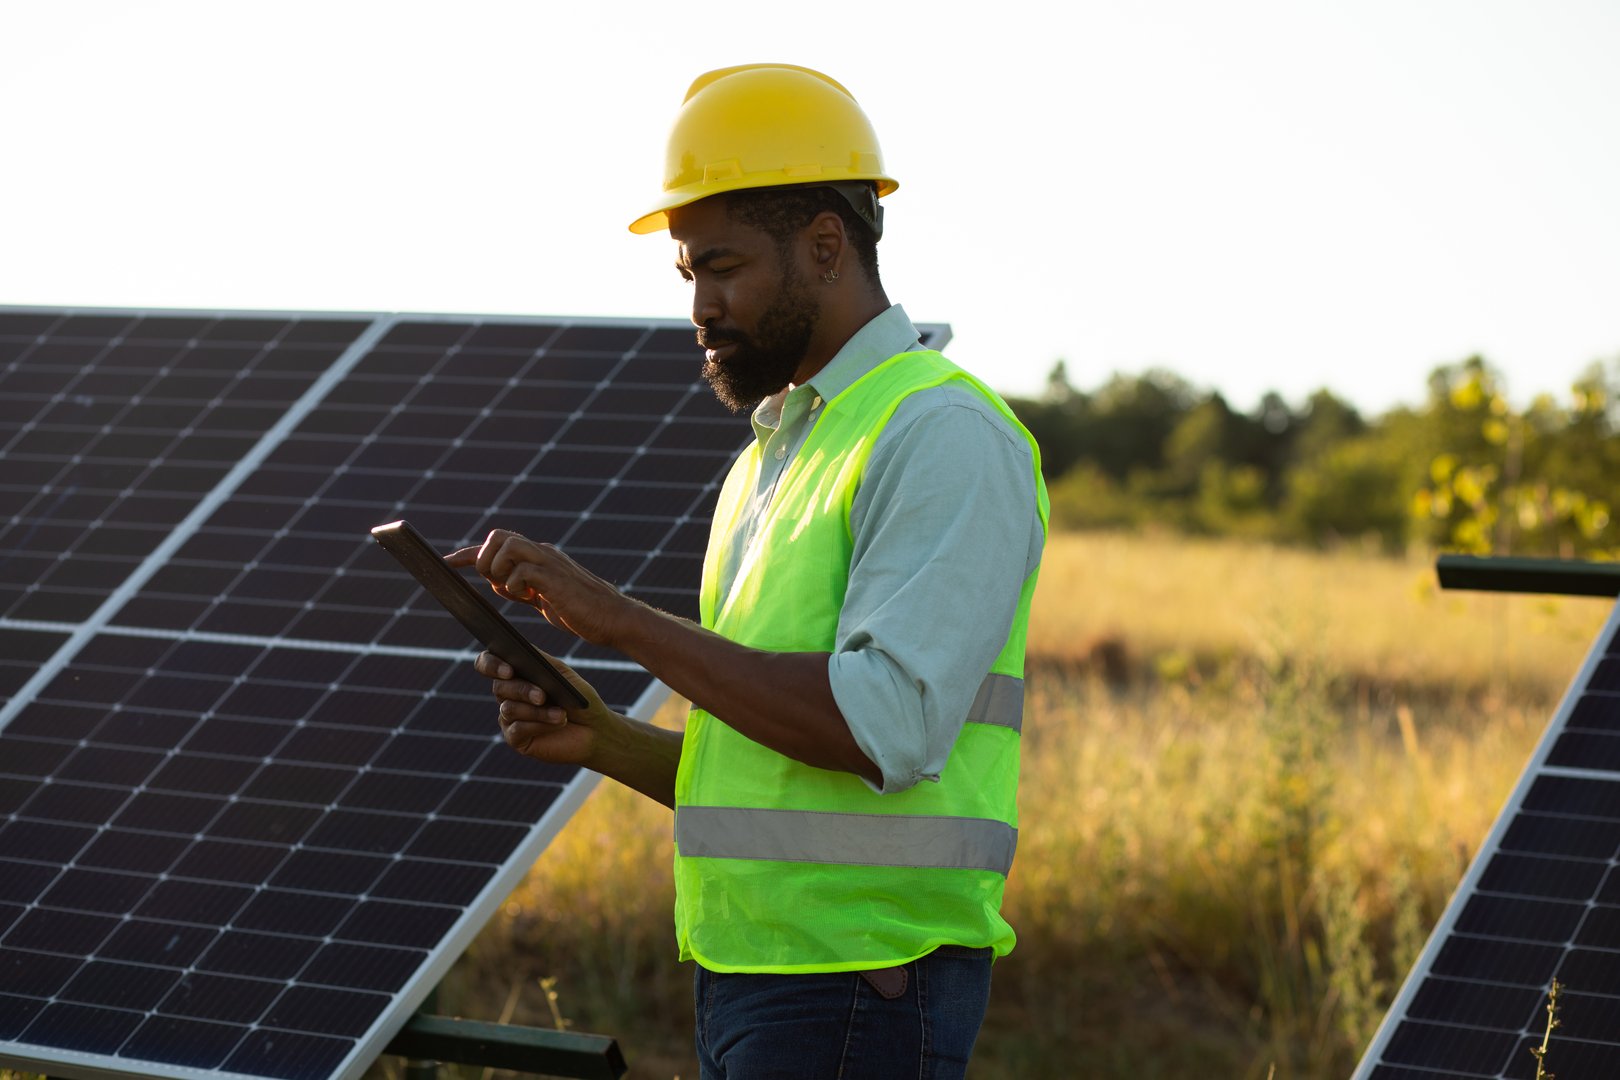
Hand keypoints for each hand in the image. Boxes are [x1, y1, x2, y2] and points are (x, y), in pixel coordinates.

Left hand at [445, 530, 636, 647]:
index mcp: (538, 556)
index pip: (496, 546)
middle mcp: (542, 553)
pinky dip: (514, 586)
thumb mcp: (543, 597)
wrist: (613, 619)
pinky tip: (528, 598)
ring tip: (513, 593)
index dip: (468, 554)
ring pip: (506, 546)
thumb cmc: (580, 610)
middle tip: (494, 584)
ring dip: (498, 571)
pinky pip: (521, 571)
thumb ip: (521, 587)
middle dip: (484, 560)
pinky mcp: (554, 578)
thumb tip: (496, 582)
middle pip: (497, 536)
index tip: (446, 563)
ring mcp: (549, 562)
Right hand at [475, 649, 618, 768]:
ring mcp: (509, 718)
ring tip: (561, 713)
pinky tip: (558, 722)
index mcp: (516, 674)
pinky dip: (539, 725)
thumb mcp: (563, 674)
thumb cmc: (578, 698)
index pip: (488, 663)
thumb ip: (542, 660)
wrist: (595, 729)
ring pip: (509, 709)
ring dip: (537, 711)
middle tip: (542, 695)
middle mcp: (508, 695)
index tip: (508, 669)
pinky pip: (517, 730)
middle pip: (499, 687)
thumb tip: (522, 649)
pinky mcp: (516, 739)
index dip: (491, 664)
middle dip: (522, 690)